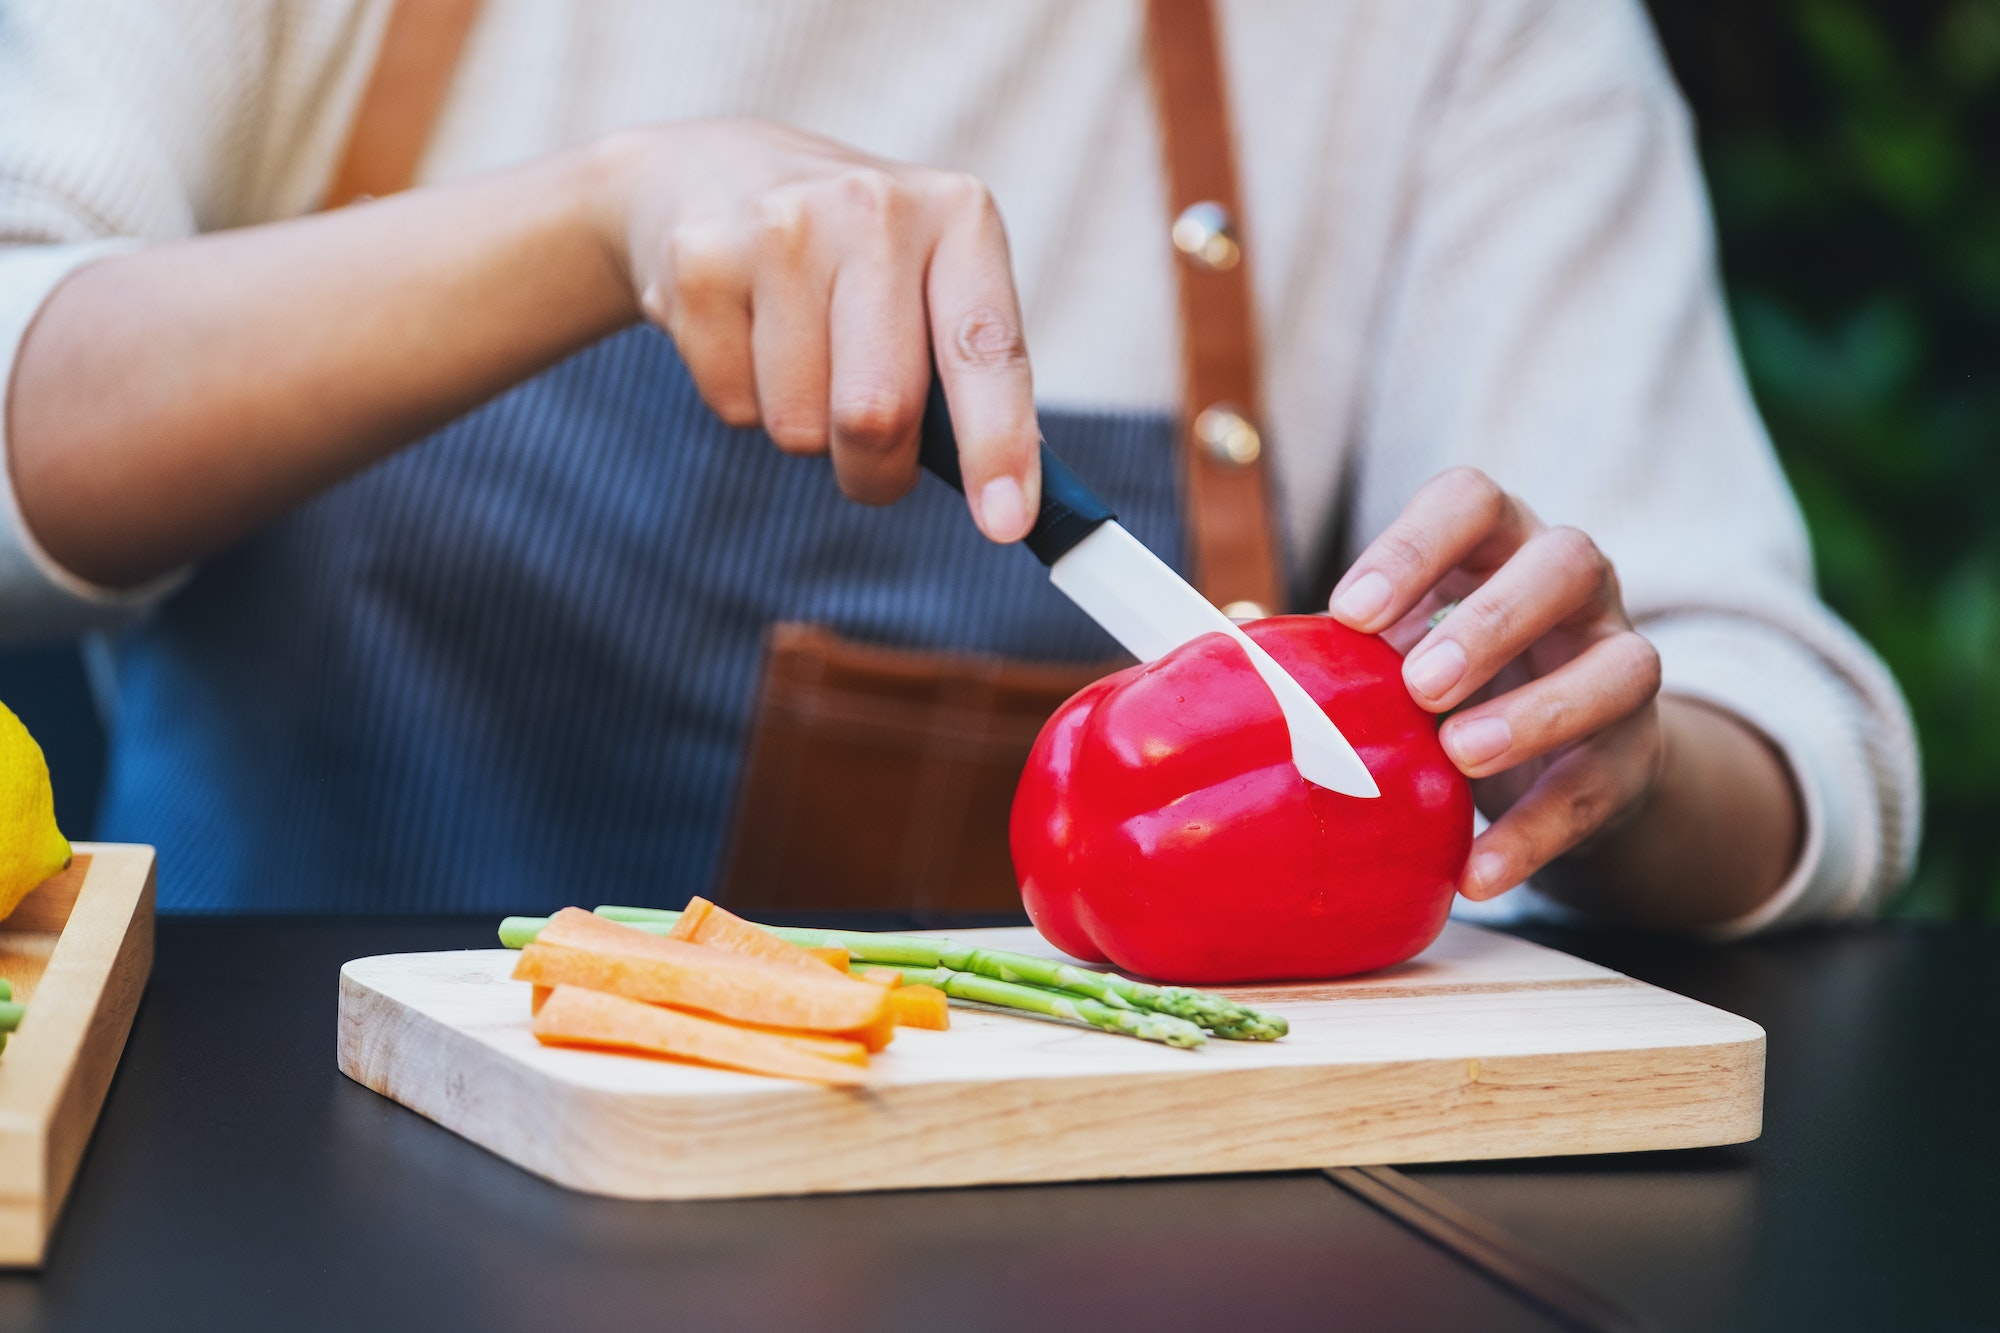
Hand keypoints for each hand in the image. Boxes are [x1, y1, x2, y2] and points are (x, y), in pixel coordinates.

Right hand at [589, 120, 1038, 540]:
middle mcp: (874, 207)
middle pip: (878, 412)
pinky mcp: (699, 261)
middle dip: (876, 469)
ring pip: (802, 427)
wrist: (706, 176)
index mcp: (958, 216)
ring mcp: (779, 227)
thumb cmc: (851, 264)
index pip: (986, 350)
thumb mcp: (929, 285)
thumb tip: (1008, 507)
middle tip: (870, 454)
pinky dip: (745, 402)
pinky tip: (745, 332)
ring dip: (806, 429)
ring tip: (798, 352)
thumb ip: (971, 379)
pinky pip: (736, 409)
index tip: (1005, 523)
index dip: (998, 445)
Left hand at [1327, 468, 1663, 901]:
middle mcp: (1575, 588)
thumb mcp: (1399, 646)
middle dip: (1490, 621)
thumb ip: (1333, 649)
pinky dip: (1536, 832)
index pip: (1473, 502)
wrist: (1561, 751)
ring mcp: (1619, 664)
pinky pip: (1599, 788)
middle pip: (1565, 562)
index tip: (1350, 614)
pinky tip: (1478, 869)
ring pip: (1621, 666)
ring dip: (1537, 711)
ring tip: (1458, 754)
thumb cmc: (1451, 676)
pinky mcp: (1637, 755)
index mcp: (1500, 542)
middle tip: (1418, 683)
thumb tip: (1213, 656)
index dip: (1414, 548)